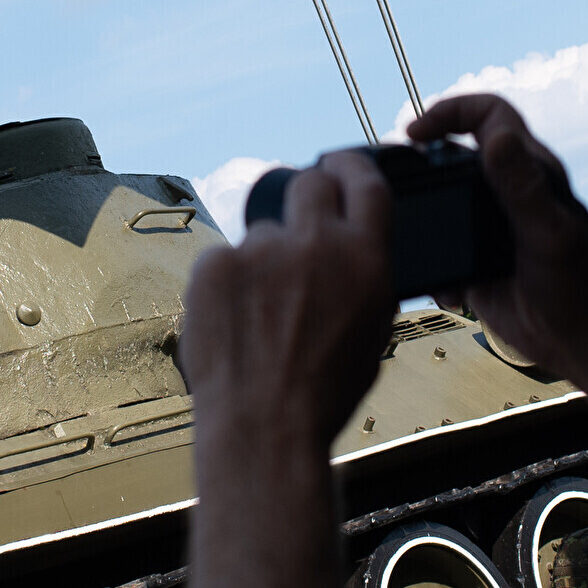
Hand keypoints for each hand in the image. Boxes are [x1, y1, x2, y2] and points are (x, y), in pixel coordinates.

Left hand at [181, 152, 398, 452]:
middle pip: (309, 183)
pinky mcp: (215, 263)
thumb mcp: (373, 329)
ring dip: (264, 262)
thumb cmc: (323, 391)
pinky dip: (228, 285)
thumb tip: (354, 248)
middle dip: (307, 194)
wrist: (265, 424)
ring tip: (263, 317)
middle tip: (300, 224)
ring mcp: (260, 250)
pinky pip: (224, 260)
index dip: (353, 165)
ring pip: (263, 234)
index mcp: (365, 257)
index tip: (340, 164)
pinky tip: (235, 325)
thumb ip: (366, 275)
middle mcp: (315, 242)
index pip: (365, 182)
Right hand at [406, 94, 587, 384]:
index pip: (489, 115)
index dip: (451, 111)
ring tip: (410, 233)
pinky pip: (440, 249)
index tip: (416, 135)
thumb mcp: (547, 232)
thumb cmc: (578, 284)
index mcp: (529, 171)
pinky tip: (445, 288)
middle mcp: (506, 191)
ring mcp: (487, 225)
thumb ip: (522, 186)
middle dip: (422, 163)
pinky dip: (433, 265)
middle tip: (396, 182)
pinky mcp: (473, 260)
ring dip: (424, 215)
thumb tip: (495, 139)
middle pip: (455, 152)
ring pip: (442, 200)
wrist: (576, 341)